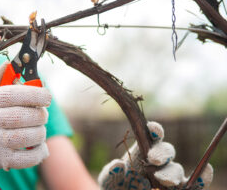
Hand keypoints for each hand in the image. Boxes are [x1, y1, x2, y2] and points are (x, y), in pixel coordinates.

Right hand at [0, 62, 51, 182]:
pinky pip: (28, 157)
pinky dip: (40, 153)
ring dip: (41, 133)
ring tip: (39, 131)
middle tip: (42, 116)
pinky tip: (41, 148)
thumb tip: (9, 64)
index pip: (16, 94)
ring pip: (30, 136)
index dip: (37, 94)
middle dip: (41, 115)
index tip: (47, 97)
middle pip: (26, 115)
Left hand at [98, 121, 212, 189]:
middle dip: (161, 153)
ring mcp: (166, 173)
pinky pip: (190, 184)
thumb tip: (117, 165)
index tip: (153, 129)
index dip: (155, 130)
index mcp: (140, 151)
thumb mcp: (108, 180)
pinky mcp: (174, 188)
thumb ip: (111, 172)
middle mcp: (156, 160)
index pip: (150, 136)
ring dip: (172, 172)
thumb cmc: (115, 185)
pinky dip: (199, 179)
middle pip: (166, 151)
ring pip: (175, 168)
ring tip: (164, 180)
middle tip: (153, 160)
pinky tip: (205, 173)